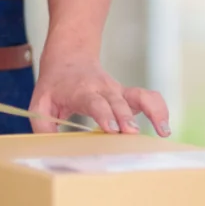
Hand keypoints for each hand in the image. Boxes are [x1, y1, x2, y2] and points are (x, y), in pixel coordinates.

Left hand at [30, 58, 170, 135]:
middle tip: (132, 133)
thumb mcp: (39, 103)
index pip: (94, 102)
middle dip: (126, 117)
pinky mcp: (128, 95)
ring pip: (140, 96)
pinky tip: (164, 127)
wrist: (69, 58)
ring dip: (154, 111)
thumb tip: (52, 147)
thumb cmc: (53, 86)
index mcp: (81, 92)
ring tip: (164, 131)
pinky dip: (159, 109)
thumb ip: (43, 125)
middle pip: (118, 102)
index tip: (112, 128)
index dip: (104, 114)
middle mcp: (103, 90)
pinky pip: (148, 98)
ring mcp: (118, 92)